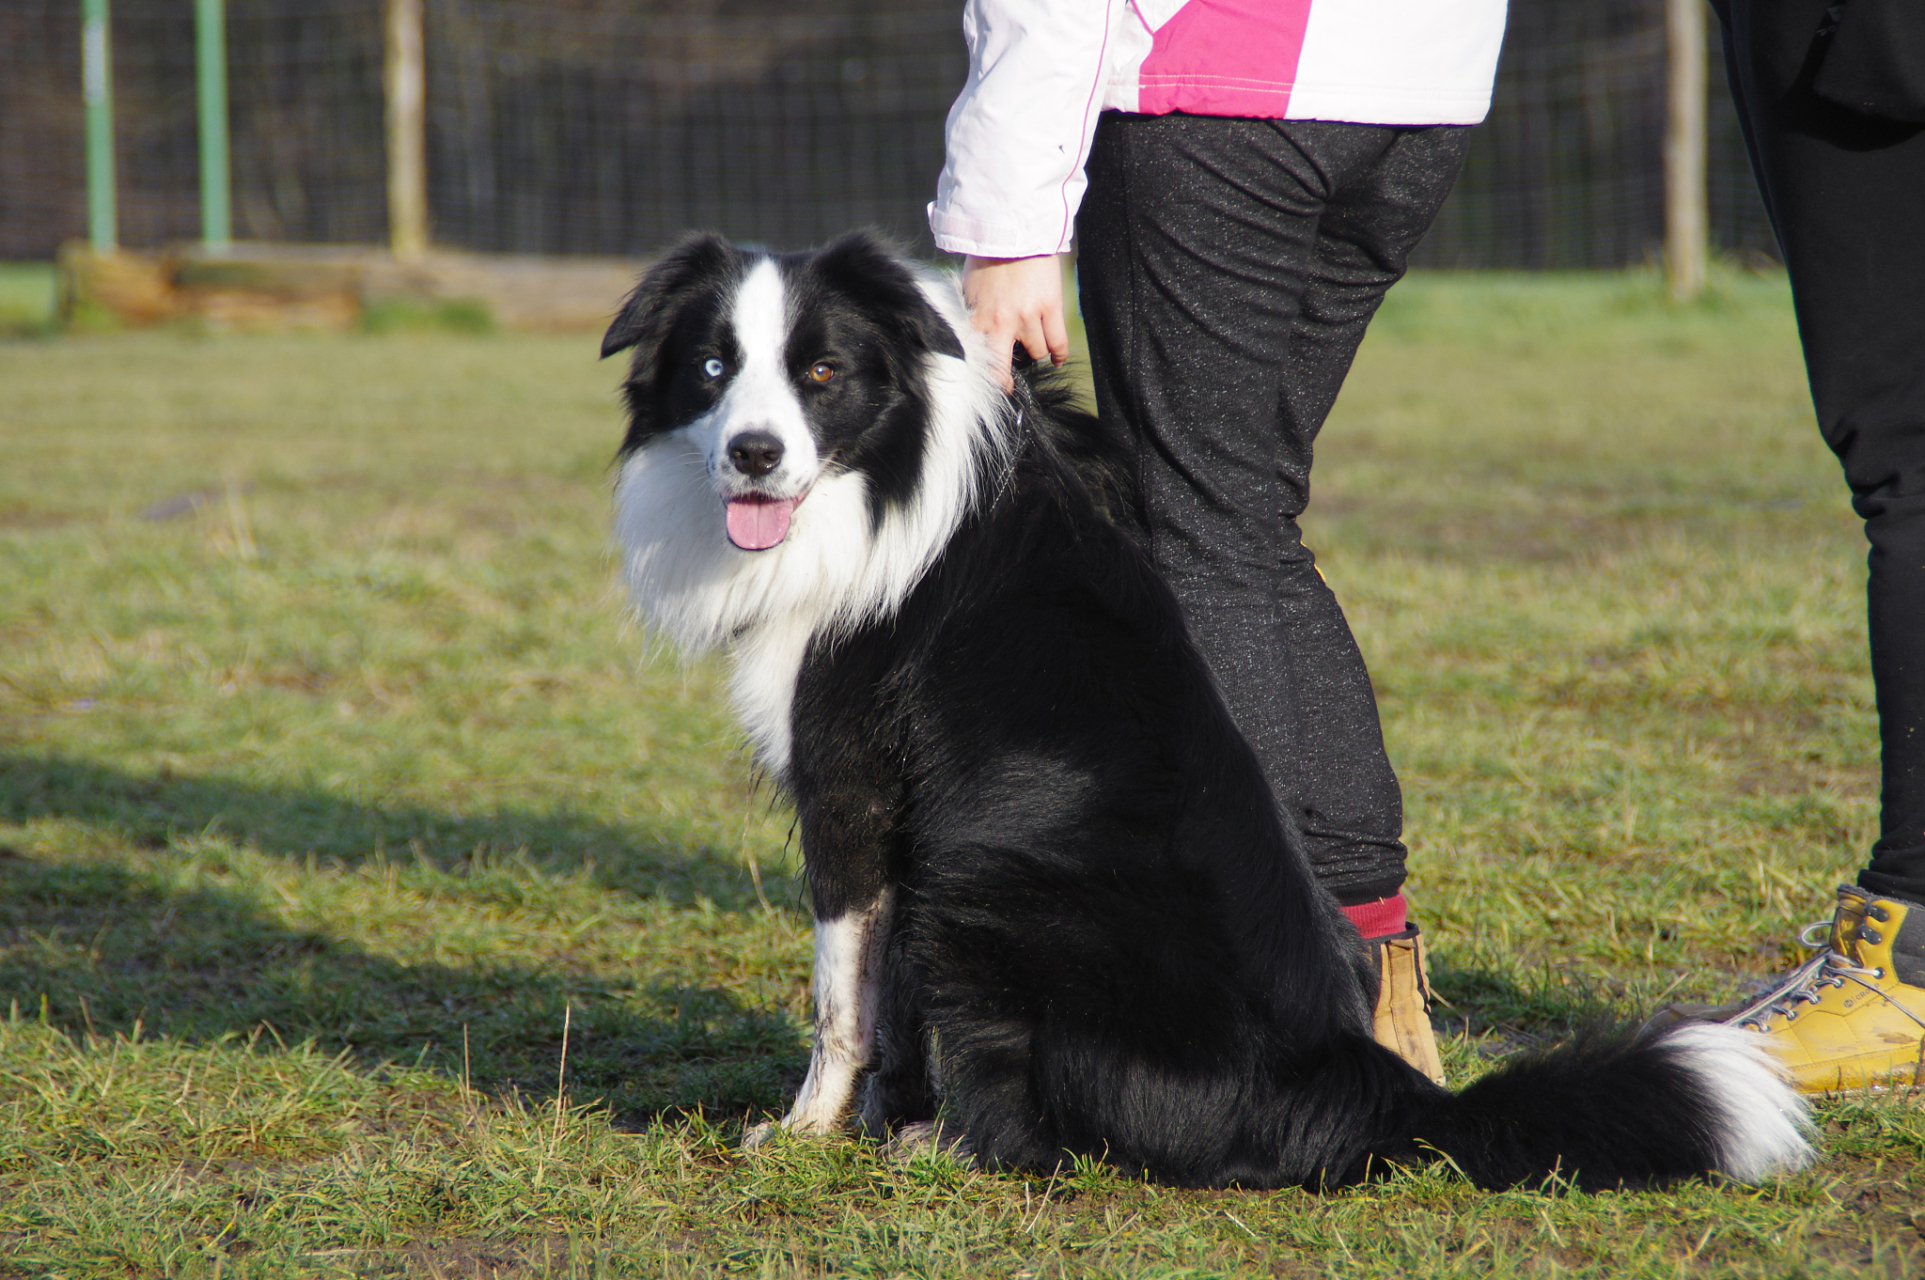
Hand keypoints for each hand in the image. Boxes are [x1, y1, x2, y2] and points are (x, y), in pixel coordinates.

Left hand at [961, 254, 1069, 391]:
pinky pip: (1058, 342)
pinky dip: (1058, 354)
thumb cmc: (987, 257)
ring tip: (1034, 347)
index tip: (991, 384)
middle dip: (1006, 380)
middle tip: (1010, 385)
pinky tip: (1056, 358)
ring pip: (1037, 353)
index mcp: (978, 318)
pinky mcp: (1050, 307)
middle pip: (1003, 368)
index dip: (986, 377)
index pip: (980, 360)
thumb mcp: (969, 289)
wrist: (1013, 230)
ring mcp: (1028, 317)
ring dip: (1036, 351)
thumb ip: (973, 315)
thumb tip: (974, 337)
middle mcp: (1001, 323)